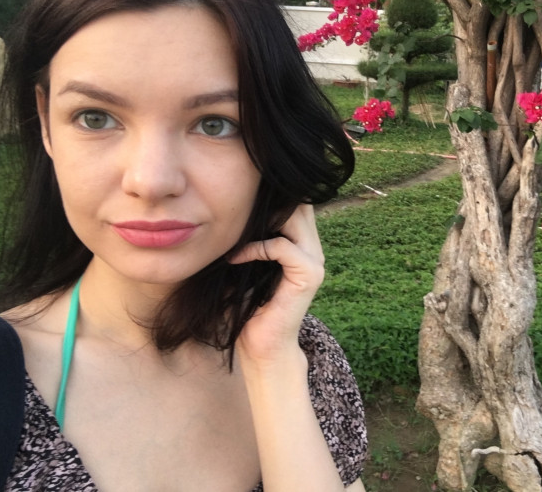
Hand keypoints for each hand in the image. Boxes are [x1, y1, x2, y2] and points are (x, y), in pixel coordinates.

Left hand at [227, 204, 324, 366]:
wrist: (261, 346)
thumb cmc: (249, 307)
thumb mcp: (248, 264)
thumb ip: (250, 238)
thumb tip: (226, 207)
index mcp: (302, 244)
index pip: (296, 203)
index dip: (273, 194)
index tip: (239, 200)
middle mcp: (313, 249)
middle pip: (298, 205)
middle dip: (267, 201)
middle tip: (235, 209)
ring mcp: (315, 262)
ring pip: (293, 219)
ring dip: (259, 222)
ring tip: (233, 232)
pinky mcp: (308, 276)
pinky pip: (281, 247)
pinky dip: (255, 248)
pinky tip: (234, 258)